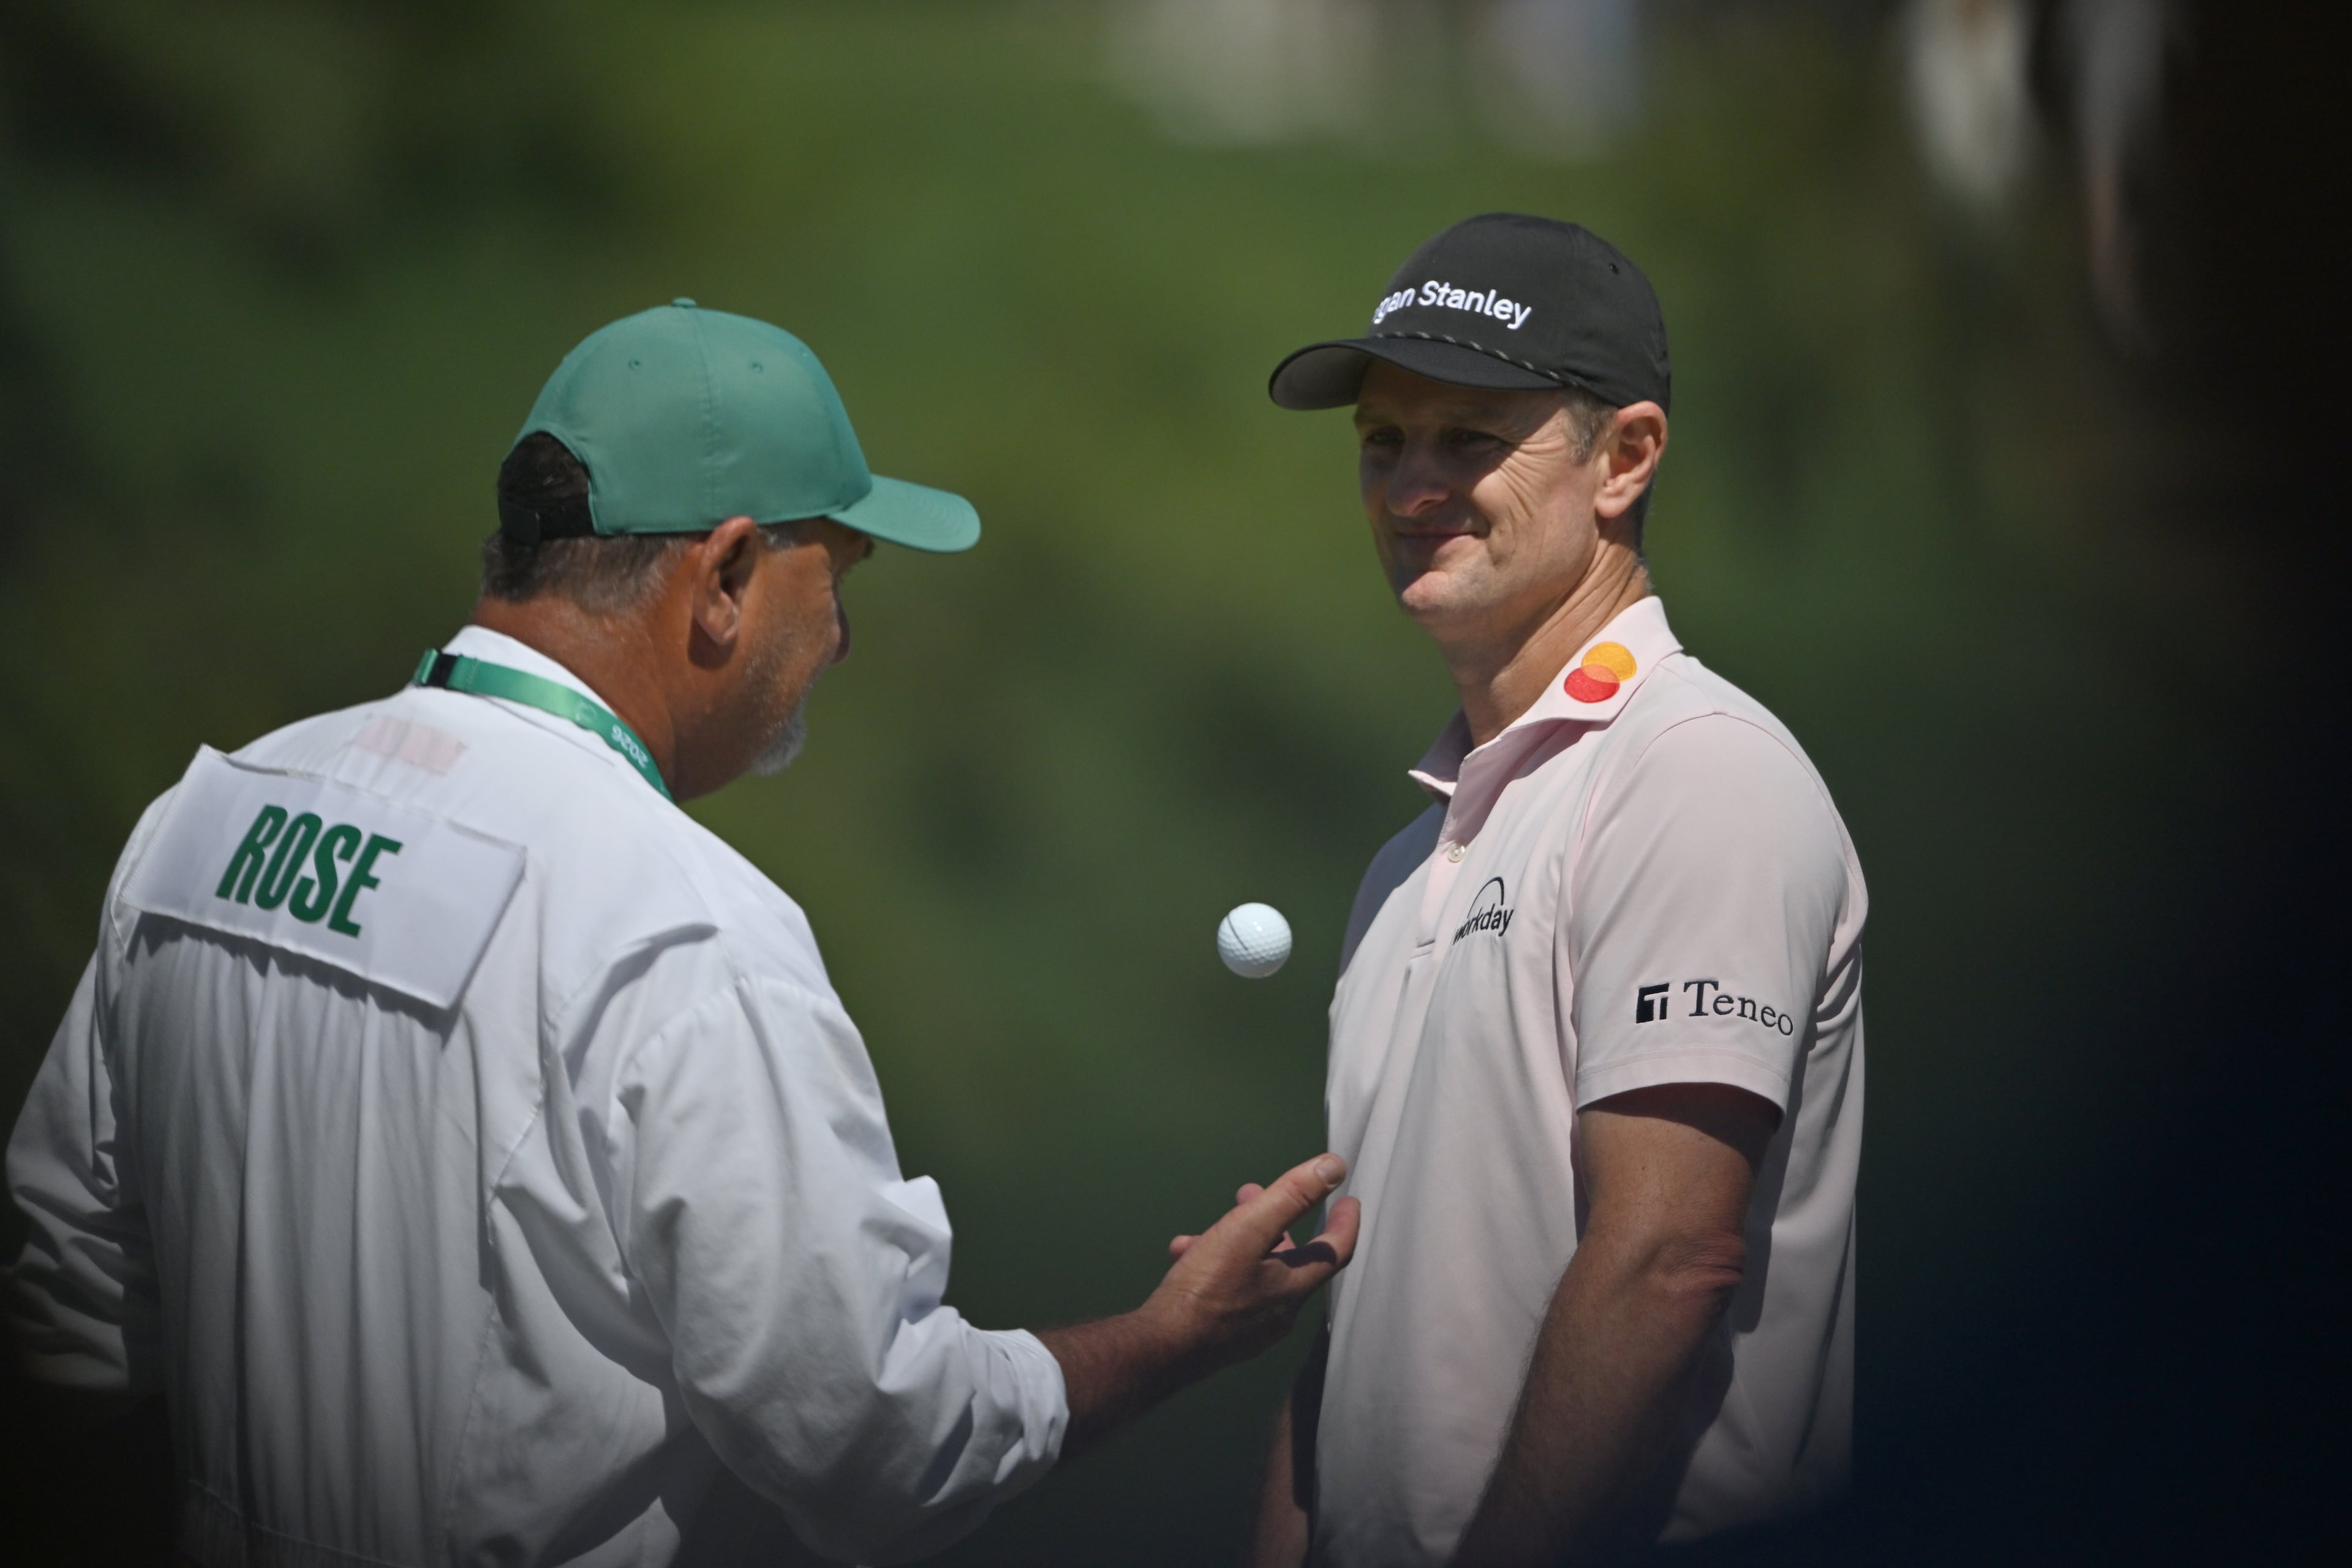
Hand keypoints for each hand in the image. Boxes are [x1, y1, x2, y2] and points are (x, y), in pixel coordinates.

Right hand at [1136, 1154, 1360, 1376]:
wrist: (1161, 1349)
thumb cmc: (1205, 1288)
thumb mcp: (1247, 1230)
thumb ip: (1291, 1197)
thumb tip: (1334, 1167)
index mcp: (1294, 1287)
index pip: (1336, 1251)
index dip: (1345, 1222)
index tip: (1349, 1201)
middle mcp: (1281, 1312)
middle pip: (1290, 1259)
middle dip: (1273, 1221)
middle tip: (1249, 1194)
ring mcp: (1254, 1329)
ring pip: (1255, 1273)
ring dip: (1236, 1243)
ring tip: (1202, 1229)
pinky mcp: (1227, 1338)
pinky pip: (1232, 1293)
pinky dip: (1216, 1269)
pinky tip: (1184, 1255)